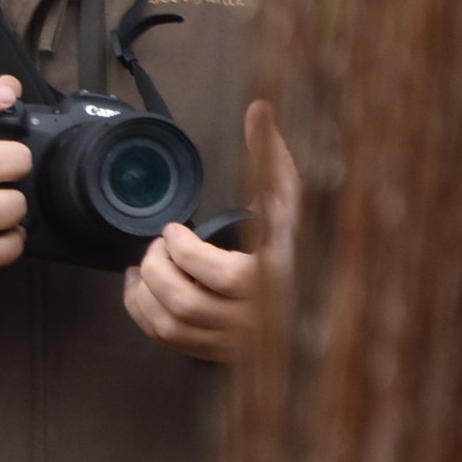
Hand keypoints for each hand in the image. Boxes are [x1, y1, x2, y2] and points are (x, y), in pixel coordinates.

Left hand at [129, 99, 297, 363]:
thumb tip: (259, 109)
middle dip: (158, 271)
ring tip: (140, 268)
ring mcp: (241, 340)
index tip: (172, 231)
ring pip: (176, 327)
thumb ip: (272, 157)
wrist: (320, 300)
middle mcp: (262, 318)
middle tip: (155, 248)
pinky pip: (173, 342)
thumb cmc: (304, 246)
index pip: (229, 277)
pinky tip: (140, 292)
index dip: (188, 253)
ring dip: (144, 295)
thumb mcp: (292, 199)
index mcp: (281, 279)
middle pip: (189, 304)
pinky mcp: (222, 352)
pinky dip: (145, 317)